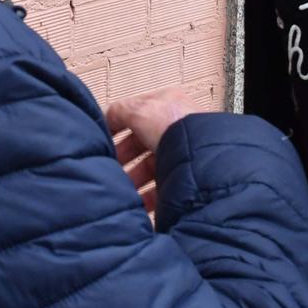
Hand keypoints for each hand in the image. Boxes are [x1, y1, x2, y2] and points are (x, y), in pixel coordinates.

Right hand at [104, 87, 199, 215]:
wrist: (200, 156)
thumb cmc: (177, 127)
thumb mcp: (139, 110)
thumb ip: (118, 112)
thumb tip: (106, 118)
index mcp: (169, 106)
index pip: (137, 117)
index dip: (118, 130)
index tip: (106, 144)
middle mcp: (178, 129)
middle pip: (143, 145)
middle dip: (125, 160)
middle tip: (113, 169)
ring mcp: (183, 153)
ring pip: (152, 168)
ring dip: (135, 180)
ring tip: (124, 189)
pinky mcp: (187, 177)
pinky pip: (164, 188)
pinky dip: (149, 197)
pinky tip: (139, 201)